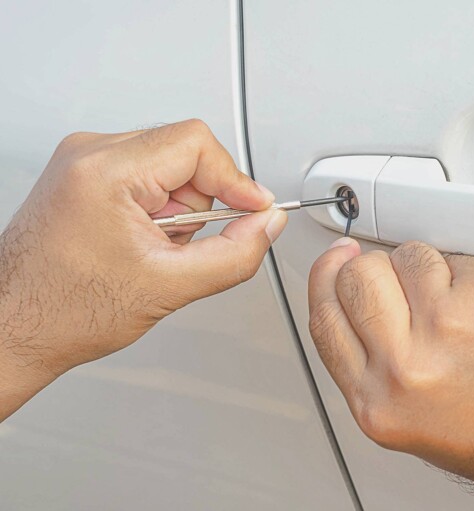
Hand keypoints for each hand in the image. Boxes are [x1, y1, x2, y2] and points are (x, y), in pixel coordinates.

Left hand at [0, 119, 285, 418]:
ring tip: (151, 248)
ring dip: (178, 210)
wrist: (16, 326)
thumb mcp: (170, 288)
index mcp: (104, 171)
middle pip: (184, 153)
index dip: (235, 180)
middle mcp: (88, 153)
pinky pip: (146, 176)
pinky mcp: (83, 174)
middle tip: (179, 245)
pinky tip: (139, 242)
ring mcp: (82, 161)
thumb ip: (235, 253)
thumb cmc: (67, 310)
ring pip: (168, 166)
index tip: (254, 210)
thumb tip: (267, 224)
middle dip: (199, 203)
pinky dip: (157, 209)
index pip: (197, 144)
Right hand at [309, 239, 473, 508]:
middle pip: (361, 273)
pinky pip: (466, 258)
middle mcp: (413, 360)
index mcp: (380, 398)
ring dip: (434, 272)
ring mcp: (458, 319)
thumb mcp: (408, 419)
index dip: (328, 276)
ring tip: (466, 312)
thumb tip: (350, 293)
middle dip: (379, 270)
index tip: (337, 259)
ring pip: (415, 255)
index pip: (327, 314)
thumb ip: (372, 360)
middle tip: (408, 288)